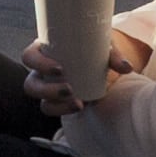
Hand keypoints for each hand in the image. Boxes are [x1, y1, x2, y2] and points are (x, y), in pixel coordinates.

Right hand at [19, 33, 146, 113]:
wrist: (97, 60)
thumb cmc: (92, 47)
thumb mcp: (101, 47)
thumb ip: (113, 55)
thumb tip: (127, 67)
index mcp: (44, 51)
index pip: (29, 57)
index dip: (39, 64)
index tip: (60, 68)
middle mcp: (40, 71)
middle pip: (31, 85)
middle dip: (48, 90)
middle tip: (70, 89)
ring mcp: (47, 88)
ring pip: (41, 102)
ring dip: (57, 105)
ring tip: (78, 103)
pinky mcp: (57, 101)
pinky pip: (54, 110)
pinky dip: (65, 110)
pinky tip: (81, 106)